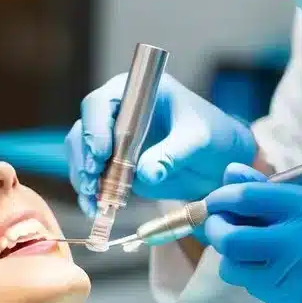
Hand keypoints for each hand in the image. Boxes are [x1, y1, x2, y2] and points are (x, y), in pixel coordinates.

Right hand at [65, 73, 256, 214]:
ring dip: (83, 180)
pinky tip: (97, 209)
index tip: (103, 153)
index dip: (96, 127)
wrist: (220, 161)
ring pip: (82, 156)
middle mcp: (117, 113)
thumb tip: (146, 173)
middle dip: (84, 159)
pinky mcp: (114, 166)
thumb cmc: (213, 136)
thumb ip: (174, 153)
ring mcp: (113, 141)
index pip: (101, 103)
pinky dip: (91, 194)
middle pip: (84, 130)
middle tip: (94, 183)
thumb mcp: (200, 140)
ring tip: (96, 203)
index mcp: (136, 94)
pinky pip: (93, 178)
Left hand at [202, 165, 301, 302]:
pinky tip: (291, 274)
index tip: (215, 201)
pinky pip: (261, 292)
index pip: (247, 197)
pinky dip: (265, 281)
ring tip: (261, 253)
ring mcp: (300, 279)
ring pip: (238, 270)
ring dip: (239, 260)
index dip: (221, 198)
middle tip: (220, 228)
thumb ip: (280, 191)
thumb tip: (232, 176)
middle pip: (230, 240)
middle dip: (216, 231)